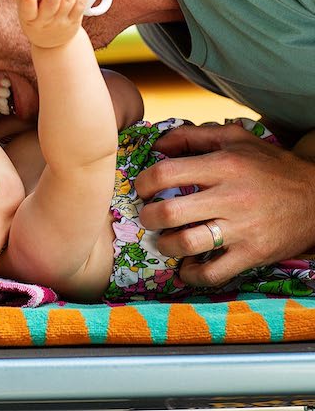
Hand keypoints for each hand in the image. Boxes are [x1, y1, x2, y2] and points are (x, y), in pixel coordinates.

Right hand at [18, 0, 89, 48]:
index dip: (28, 3)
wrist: (51, 43)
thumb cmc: (36, 20)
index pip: (27, 11)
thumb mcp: (25, 11)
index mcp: (29, 19)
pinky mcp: (73, 22)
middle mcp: (45, 22)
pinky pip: (80, 7)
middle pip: (51, 5)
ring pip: (69, 4)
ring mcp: (60, 22)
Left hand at [134, 123, 314, 286]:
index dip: (143, 183)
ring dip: (164, 245)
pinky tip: (185, 265)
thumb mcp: (235, 138)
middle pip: (170, 212)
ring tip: (163, 239)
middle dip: (147, 217)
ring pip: (187, 244)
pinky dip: (192, 274)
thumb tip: (159, 144)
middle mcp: (230, 197)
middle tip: (148, 216)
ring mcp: (242, 229)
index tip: (142, 189)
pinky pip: (214, 273)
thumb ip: (192, 135)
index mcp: (223, 165)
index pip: (166, 174)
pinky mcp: (252, 254)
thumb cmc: (269, 165)